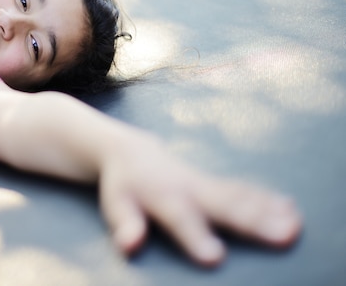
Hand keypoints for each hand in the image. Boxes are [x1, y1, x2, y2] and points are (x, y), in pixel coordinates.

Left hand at [99, 137, 301, 266]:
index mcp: (162, 196)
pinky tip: (290, 208)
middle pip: (224, 205)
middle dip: (253, 221)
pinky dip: (267, 198)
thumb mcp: (116, 204)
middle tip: (283, 236)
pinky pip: (244, 188)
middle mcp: (190, 187)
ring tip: (294, 225)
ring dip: (269, 210)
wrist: (131, 151)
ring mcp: (206, 182)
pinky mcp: (216, 181)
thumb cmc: (125, 186)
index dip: (196, 237)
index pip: (180, 218)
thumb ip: (125, 225)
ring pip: (240, 195)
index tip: (216, 258)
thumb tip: (129, 246)